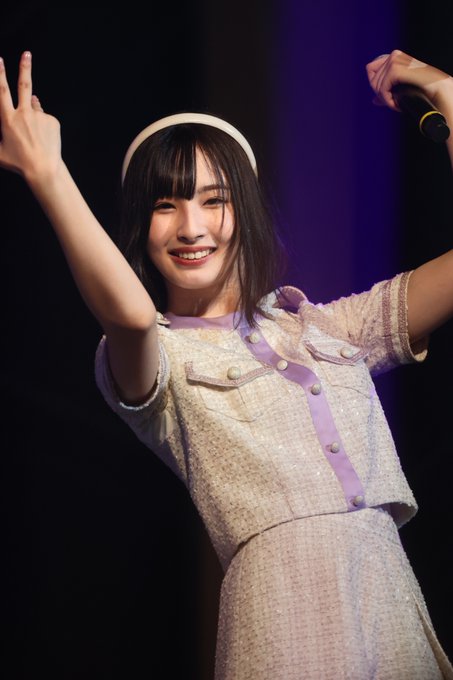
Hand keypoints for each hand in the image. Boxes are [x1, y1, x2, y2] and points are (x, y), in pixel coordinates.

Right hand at [0, 51, 61, 182]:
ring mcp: (40, 116)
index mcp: (8, 119)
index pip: (2, 92)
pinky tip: (43, 139)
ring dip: (32, 116)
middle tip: (27, 54)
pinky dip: (43, 126)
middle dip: (25, 67)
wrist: (43, 169)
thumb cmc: (18, 163)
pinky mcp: (52, 121)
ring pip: (35, 109)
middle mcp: (24, 114)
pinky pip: (46, 119)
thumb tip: (1, 124)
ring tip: (33, 136)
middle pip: (24, 86)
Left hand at [366, 49, 452, 111]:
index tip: (389, 94)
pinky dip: (389, 101)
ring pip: (376, 86)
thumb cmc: (423, 90)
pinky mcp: (395, 69)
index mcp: (394, 57)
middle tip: (396, 101)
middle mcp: (394, 56)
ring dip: (387, 99)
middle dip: (381, 94)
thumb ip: (387, 93)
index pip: (370, 69)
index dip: (376, 85)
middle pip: (372, 80)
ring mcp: (395, 60)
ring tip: (399, 103)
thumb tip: (373, 100)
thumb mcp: (401, 90)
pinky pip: (382, 90)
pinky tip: (399, 104)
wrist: (438, 89)